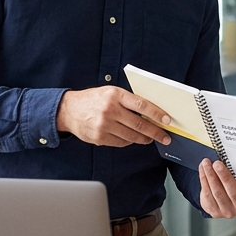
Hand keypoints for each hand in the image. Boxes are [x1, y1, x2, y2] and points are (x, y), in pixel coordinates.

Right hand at [55, 87, 171, 146]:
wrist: (69, 110)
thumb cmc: (93, 100)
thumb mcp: (111, 92)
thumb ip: (128, 101)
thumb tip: (151, 113)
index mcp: (115, 95)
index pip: (142, 105)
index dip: (157, 114)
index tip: (167, 120)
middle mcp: (110, 110)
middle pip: (139, 124)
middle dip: (156, 132)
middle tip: (165, 136)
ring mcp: (104, 125)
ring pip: (132, 136)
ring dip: (144, 138)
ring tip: (150, 138)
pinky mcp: (100, 138)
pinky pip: (121, 142)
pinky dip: (129, 141)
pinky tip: (133, 138)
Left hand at [198, 160, 235, 217]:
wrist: (224, 200)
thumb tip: (228, 158)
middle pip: (233, 192)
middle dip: (224, 176)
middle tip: (217, 164)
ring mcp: (228, 211)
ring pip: (217, 193)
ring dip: (210, 175)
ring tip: (206, 164)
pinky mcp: (215, 212)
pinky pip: (207, 195)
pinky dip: (204, 180)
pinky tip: (203, 170)